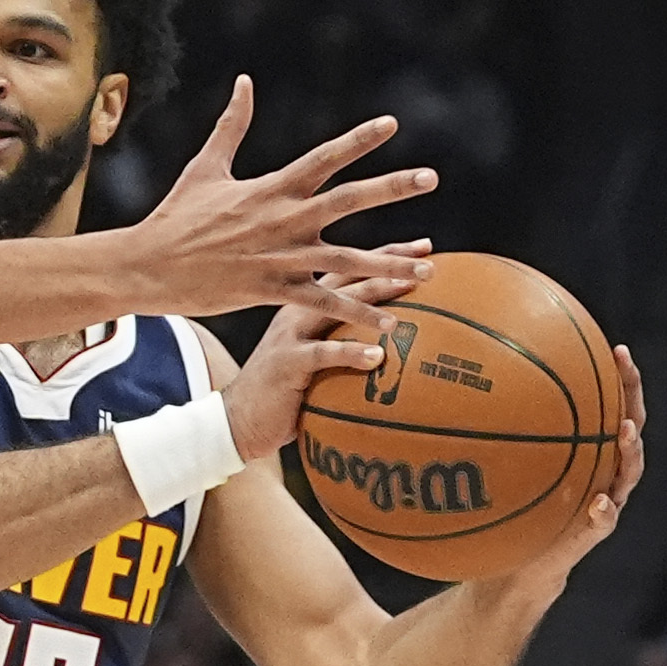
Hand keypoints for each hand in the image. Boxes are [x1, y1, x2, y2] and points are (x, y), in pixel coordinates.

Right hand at [126, 75, 435, 328]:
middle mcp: (282, 218)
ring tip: (429, 265)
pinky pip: (324, 302)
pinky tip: (388, 323)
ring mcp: (279, 256)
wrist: (146, 266)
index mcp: (270, 187)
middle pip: (348, 199)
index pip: (323, 158)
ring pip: (347, 257)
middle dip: (392, 187)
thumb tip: (245, 82)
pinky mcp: (271, 290)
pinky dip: (357, 312)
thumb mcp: (205, 167)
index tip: (392, 124)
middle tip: (429, 177)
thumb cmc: (174, 217)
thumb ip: (232, 125)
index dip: (358, 139)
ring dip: (390, 262)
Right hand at [220, 262, 424, 458]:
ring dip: (376, 294)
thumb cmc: (283, 388)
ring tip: (410, 290)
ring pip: (338, 304)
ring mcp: (290, 333)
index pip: (351, 268)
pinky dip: (352, 353)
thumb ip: (343, 340)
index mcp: (305, 301)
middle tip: (429, 261)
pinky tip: (379, 356)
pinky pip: (323, 353)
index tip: (426, 246)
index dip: (387, 254)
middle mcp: (298, 307)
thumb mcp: (313, 354)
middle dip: (390, 264)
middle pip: (349, 275)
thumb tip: (392, 345)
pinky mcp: (286, 361)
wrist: (237, 418)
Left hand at [468, 344, 645, 604]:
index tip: (614, 348)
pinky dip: (603, 512)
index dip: (618, 378)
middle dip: (630, 396)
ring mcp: (602, 503)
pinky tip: (600, 503)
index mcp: (585, 452)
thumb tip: (446, 400)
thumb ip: (482, 441)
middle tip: (624, 367)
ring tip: (624, 430)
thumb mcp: (493, 473)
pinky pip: (602, 523)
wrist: (511, 568)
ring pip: (627, 473)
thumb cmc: (504, 511)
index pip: (609, 407)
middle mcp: (601, 472)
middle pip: (629, 427)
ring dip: (629, 451)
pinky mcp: (588, 537)